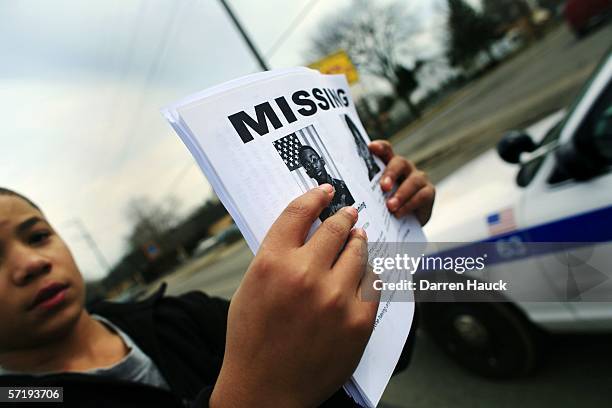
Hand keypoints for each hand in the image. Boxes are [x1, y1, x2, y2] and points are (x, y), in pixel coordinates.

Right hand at [211, 185, 378, 407]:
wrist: (266, 390)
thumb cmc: (252, 338)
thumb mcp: (251, 286)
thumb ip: (276, 254)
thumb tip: (306, 228)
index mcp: (272, 262)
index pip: (299, 212)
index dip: (315, 196)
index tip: (325, 191)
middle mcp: (305, 274)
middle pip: (335, 227)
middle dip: (343, 216)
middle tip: (349, 212)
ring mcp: (336, 298)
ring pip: (359, 252)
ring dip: (358, 242)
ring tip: (357, 239)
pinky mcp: (359, 321)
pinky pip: (373, 283)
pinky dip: (368, 273)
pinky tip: (363, 272)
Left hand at [369, 140, 434, 225]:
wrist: (406, 222)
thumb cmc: (386, 206)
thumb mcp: (376, 196)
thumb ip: (369, 190)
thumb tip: (351, 194)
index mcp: (389, 165)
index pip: (386, 150)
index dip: (380, 147)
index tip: (371, 147)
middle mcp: (405, 168)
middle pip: (399, 163)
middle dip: (391, 174)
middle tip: (383, 187)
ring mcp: (419, 178)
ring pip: (413, 181)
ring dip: (401, 194)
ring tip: (390, 207)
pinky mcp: (429, 192)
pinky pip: (422, 195)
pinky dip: (409, 205)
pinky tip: (399, 214)